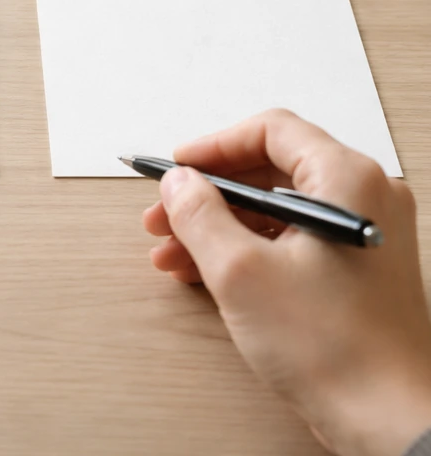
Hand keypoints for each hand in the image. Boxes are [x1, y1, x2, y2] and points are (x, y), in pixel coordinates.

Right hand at [143, 109, 430, 455]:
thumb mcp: (241, 271)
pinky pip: (289, 241)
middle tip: (164, 215)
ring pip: (274, 210)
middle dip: (207, 195)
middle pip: (268, 171)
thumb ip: (200, 214)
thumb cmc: (335, 348)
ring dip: (217, 226)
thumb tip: (179, 182)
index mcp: (347, 180)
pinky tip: (203, 272)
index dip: (213, 146)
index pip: (270, 131)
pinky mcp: (354, 269)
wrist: (386, 419)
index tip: (176, 169)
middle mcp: (362, 198)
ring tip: (171, 252)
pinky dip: (244, 250)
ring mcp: (360, 236)